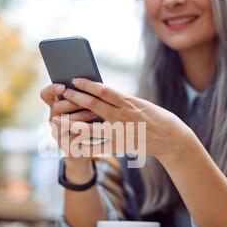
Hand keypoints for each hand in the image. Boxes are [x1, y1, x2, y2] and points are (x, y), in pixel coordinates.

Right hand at [40, 84, 97, 162]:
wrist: (86, 151)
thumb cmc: (88, 124)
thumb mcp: (83, 109)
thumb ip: (83, 97)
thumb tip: (91, 85)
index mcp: (55, 107)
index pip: (46, 95)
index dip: (52, 89)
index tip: (63, 86)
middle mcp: (53, 120)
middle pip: (57, 107)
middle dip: (73, 103)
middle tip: (87, 99)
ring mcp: (58, 134)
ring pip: (65, 123)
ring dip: (81, 116)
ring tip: (96, 112)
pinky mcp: (68, 147)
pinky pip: (74, 138)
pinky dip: (86, 131)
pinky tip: (98, 127)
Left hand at [53, 78, 189, 158]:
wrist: (170, 138)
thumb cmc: (153, 117)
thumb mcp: (138, 103)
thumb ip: (119, 100)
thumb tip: (99, 93)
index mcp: (127, 102)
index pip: (104, 90)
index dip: (87, 84)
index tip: (74, 79)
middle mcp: (122, 116)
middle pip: (93, 105)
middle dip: (75, 98)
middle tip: (62, 93)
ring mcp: (119, 132)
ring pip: (90, 127)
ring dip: (71, 123)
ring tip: (57, 119)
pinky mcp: (119, 146)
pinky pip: (96, 146)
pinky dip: (82, 145)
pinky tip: (69, 142)